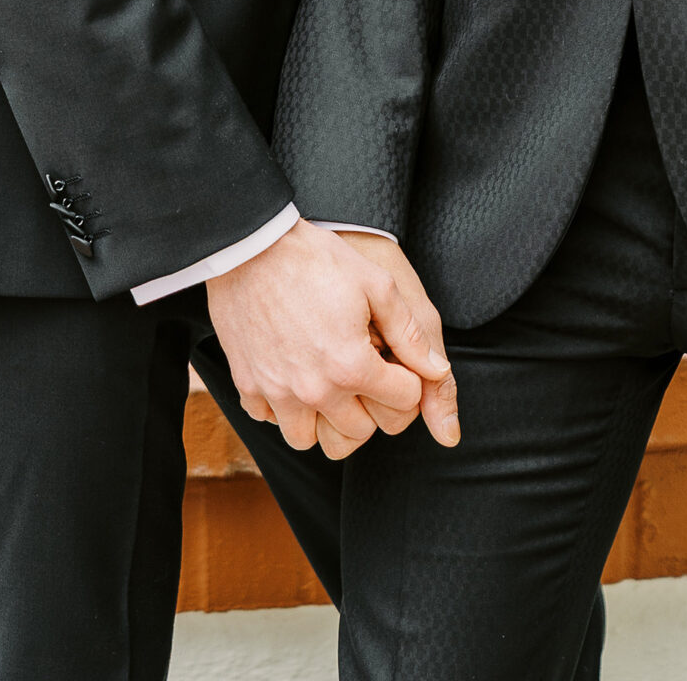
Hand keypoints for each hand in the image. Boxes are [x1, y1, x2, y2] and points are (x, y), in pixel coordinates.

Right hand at [206, 219, 453, 454]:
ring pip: (310, 440)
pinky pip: (270, 420)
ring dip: (323, 419)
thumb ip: (408, 333)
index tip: (393, 360)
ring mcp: (278, 393)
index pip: (402, 404)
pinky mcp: (249, 387)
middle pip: (359, 431)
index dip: (406, 380)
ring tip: (327, 384)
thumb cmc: (316, 260)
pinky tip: (291, 376)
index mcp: (351, 366)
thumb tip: (437, 371)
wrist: (251, 246)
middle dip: (369, 406)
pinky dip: (282, 408)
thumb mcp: (375, 284)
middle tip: (363, 373)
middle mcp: (315, 391)